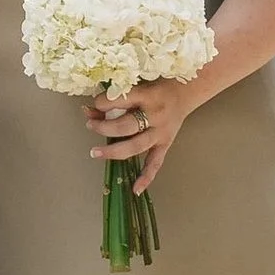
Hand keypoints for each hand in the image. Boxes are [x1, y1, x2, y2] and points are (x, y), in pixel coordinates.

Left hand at [86, 75, 205, 193]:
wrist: (186, 91)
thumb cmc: (156, 86)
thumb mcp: (136, 85)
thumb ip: (114, 98)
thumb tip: (88, 110)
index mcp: (148, 95)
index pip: (119, 100)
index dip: (102, 103)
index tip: (94, 104)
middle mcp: (155, 115)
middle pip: (126, 126)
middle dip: (104, 127)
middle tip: (90, 126)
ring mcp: (161, 133)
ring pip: (136, 146)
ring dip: (113, 151)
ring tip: (95, 153)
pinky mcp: (165, 144)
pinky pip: (155, 163)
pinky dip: (146, 177)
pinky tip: (135, 189)